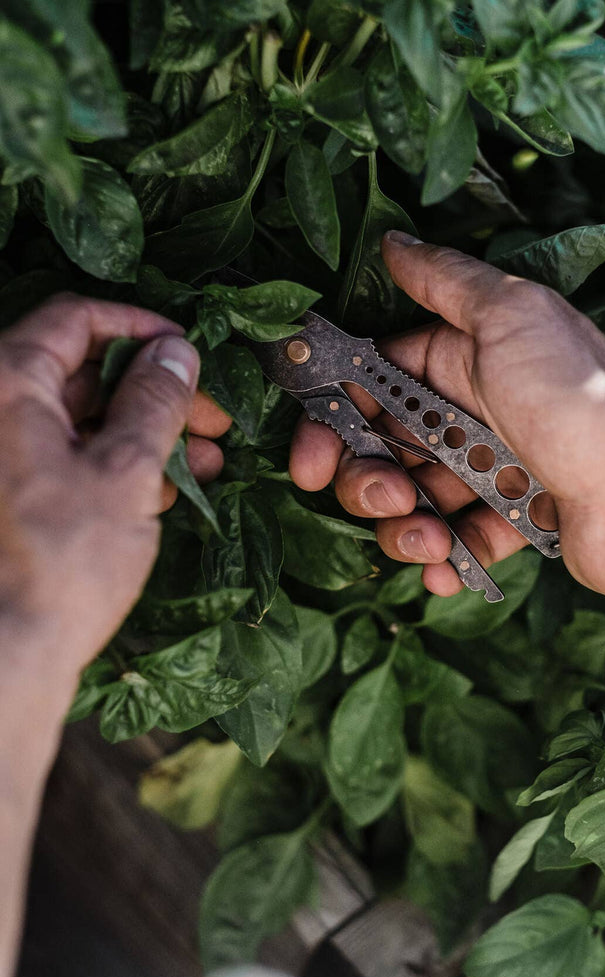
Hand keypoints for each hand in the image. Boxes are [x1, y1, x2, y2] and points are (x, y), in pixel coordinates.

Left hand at [0, 292, 229, 681]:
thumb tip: (175, 353)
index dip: (140, 328)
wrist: (6, 657)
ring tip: (208, 459)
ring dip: (144, 432)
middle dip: (154, 390)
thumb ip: (154, 402)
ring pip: (77, 420)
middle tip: (211, 417)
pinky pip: (61, 459)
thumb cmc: (63, 562)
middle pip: (80, 371)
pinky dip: (113, 465)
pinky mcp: (7, 498)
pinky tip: (168, 490)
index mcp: (6, 384)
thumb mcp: (126, 471)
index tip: (188, 351)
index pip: (75, 319)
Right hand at [290, 232, 604, 603]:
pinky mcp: (519, 521)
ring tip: (426, 540)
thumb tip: (394, 242)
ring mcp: (498, 467)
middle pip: (389, 443)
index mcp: (472, 356)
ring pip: (418, 497)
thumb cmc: (581, 400)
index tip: (312, 451)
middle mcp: (481, 407)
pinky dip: (445, 560)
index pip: (379, 379)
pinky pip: (461, 540)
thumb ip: (448, 282)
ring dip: (404, 525)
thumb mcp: (513, 318)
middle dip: (366, 477)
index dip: (337, 414)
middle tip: (381, 495)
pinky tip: (445, 570)